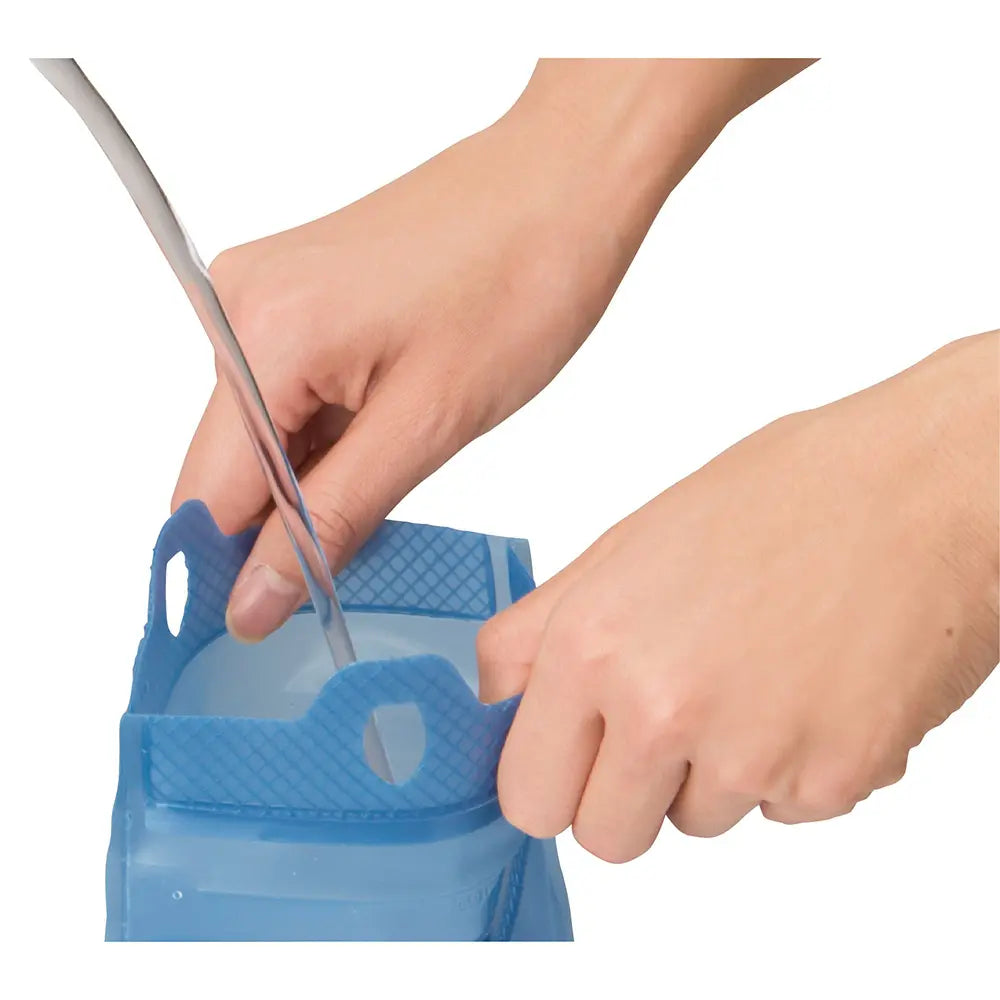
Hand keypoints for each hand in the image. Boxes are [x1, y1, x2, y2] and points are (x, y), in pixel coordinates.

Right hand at [172, 59, 812, 640]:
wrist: (563, 181)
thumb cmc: (520, 279)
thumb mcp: (426, 424)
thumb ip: (330, 517)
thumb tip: (253, 595)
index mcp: (259, 336)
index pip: (205, 499)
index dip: (232, 574)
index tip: (265, 626)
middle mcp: (239, 306)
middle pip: (224, 466)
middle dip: (276, 528)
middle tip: (349, 562)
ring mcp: (266, 294)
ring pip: (258, 434)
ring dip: (309, 482)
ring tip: (392, 475)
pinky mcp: (299, 294)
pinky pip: (285, 393)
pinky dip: (324, 438)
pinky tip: (382, 442)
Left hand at [477, 332, 998, 860]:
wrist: (917, 490)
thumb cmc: (778, 499)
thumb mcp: (625, 546)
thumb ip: (538, 634)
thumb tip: (491, 698)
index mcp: (595, 648)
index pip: (528, 798)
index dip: (550, 783)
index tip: (572, 763)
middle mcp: (662, 711)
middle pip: (606, 838)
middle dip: (625, 794)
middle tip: (665, 723)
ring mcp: (752, 755)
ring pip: (698, 821)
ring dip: (714, 770)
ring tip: (753, 674)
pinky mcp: (833, 781)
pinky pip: (780, 810)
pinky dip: (789, 766)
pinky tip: (809, 686)